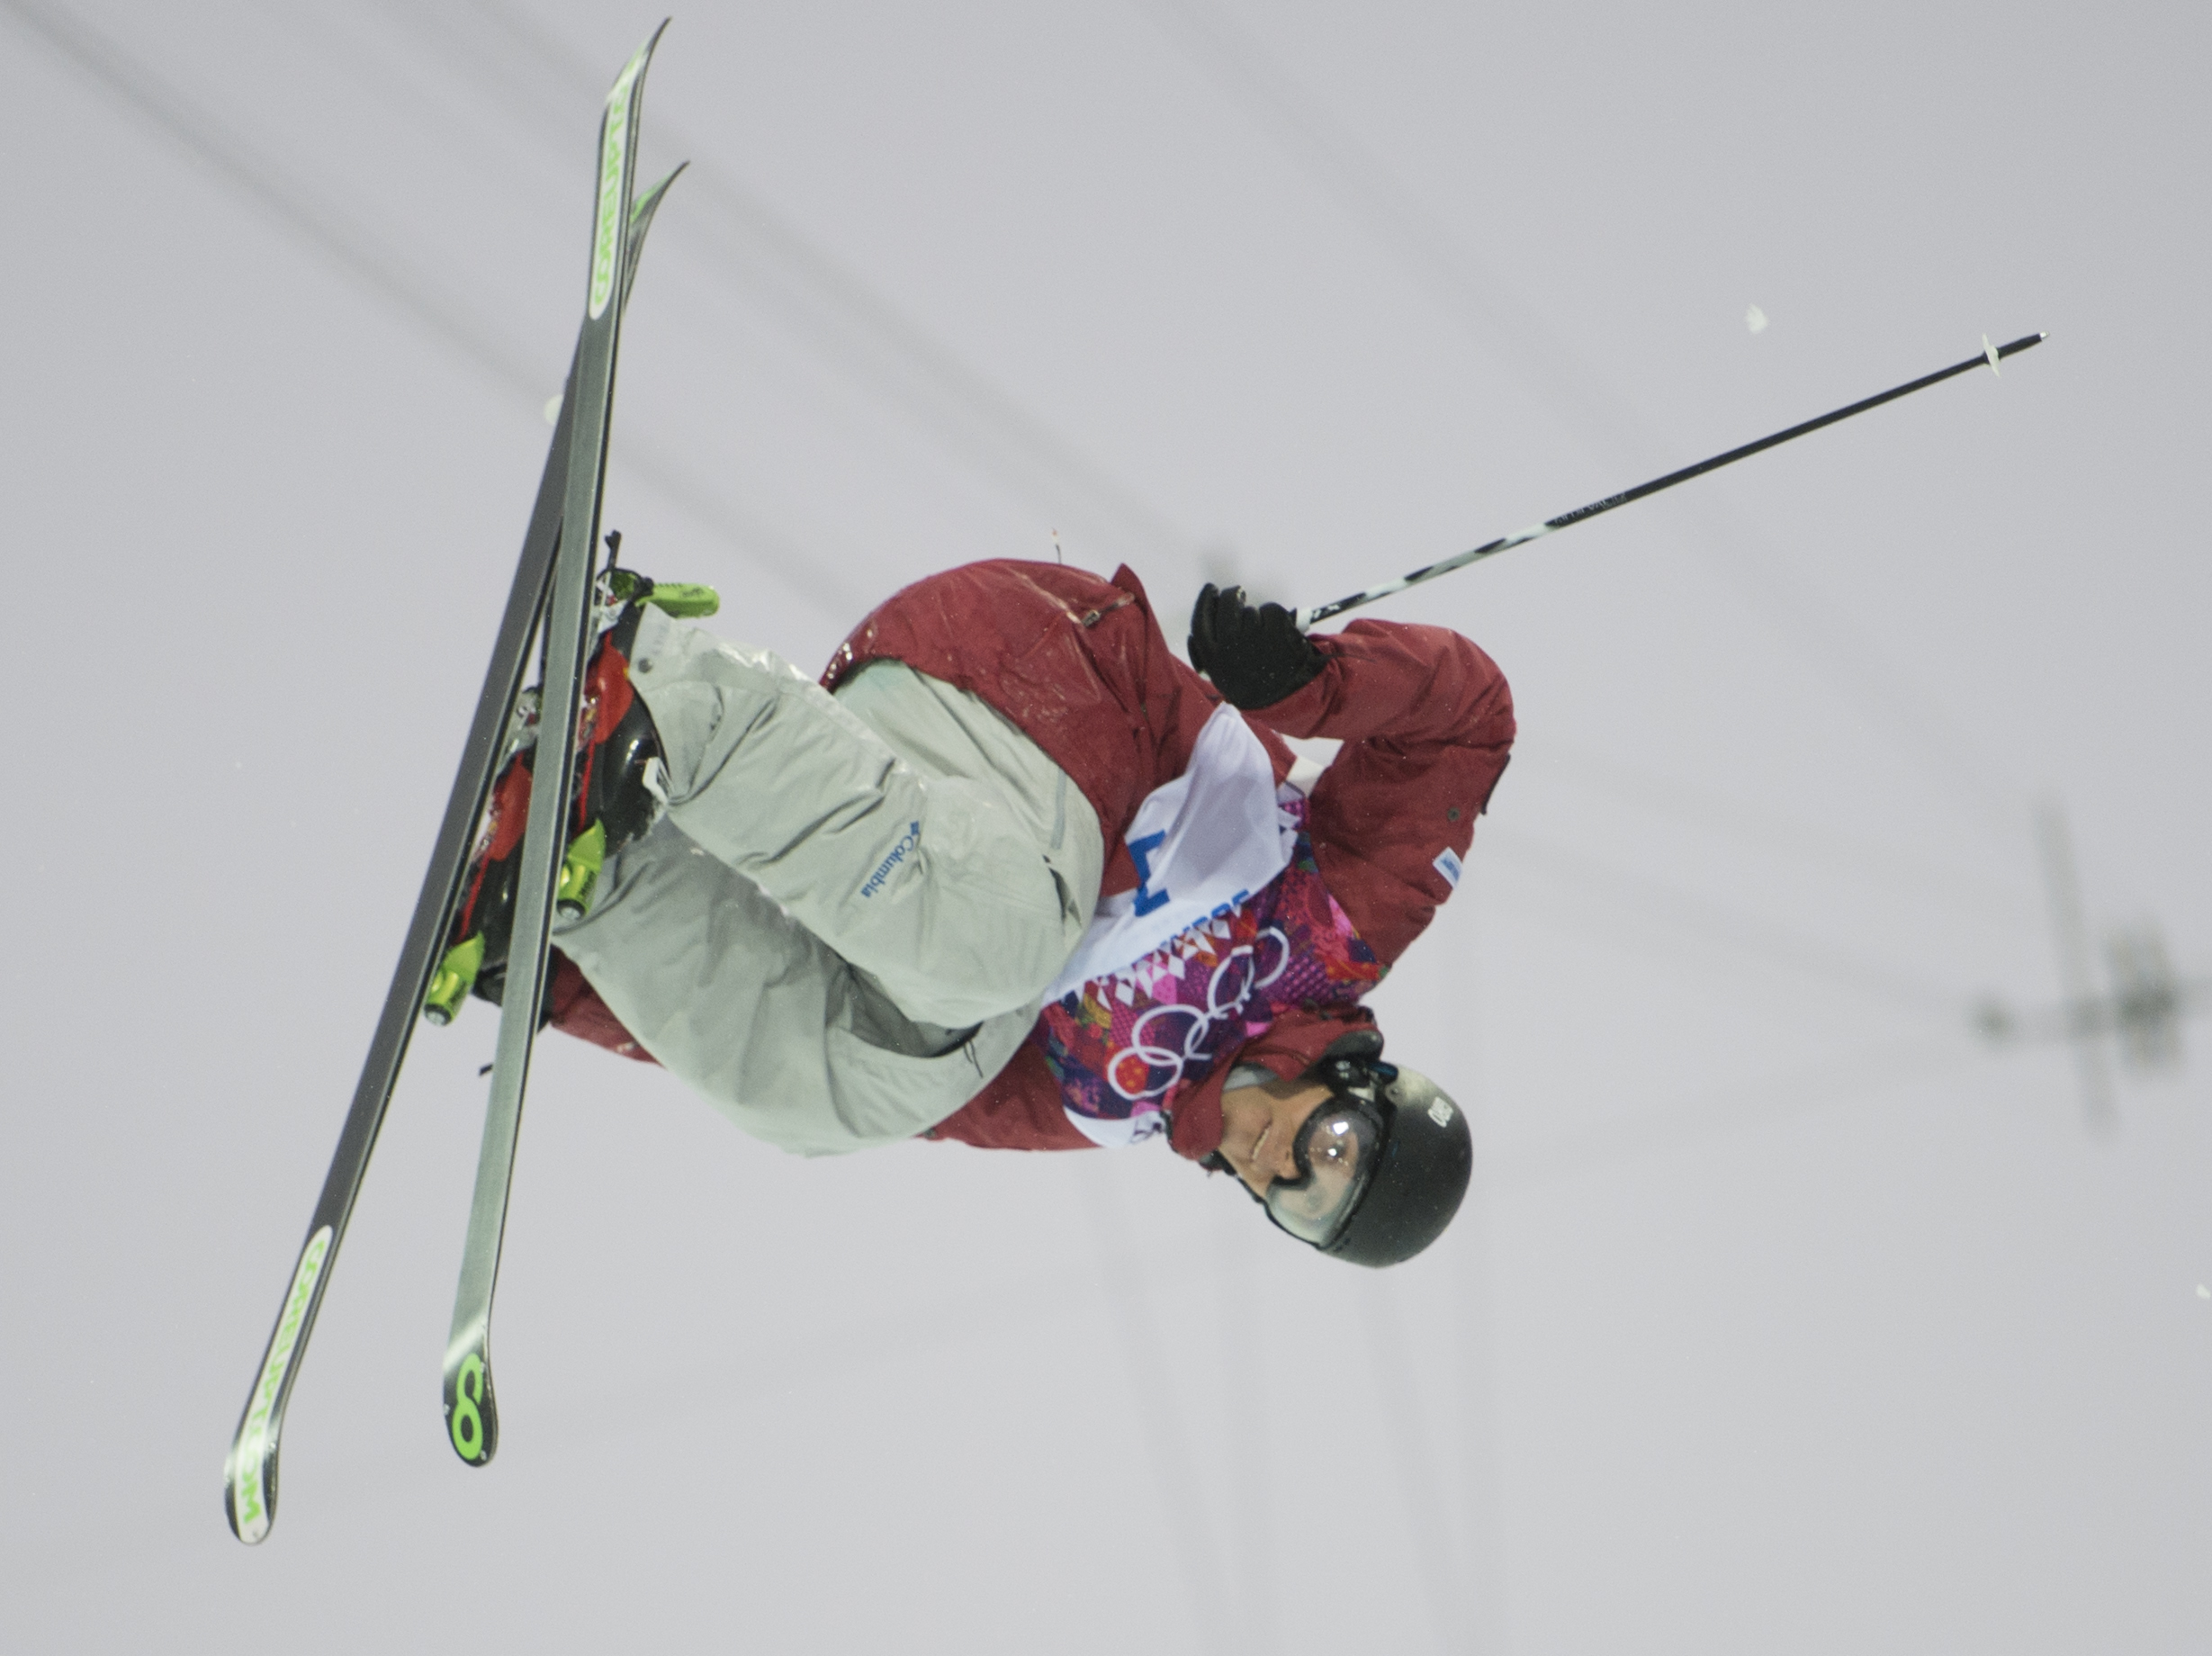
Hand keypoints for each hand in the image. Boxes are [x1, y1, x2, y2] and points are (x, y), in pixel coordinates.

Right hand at [1187, 584, 1324, 709]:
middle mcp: (1231, 645)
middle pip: (1227, 606)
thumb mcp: (1221, 674)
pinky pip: (1271, 610)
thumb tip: (1198, 626)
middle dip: (1232, 595)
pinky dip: (1274, 616)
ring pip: (1250, 611)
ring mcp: (1254, 637)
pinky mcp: (1277, 632)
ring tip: (1262, 633)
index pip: (1201, 621)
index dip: (1205, 601)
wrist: (1285, 698)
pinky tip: (1277, 631)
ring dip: (1256, 615)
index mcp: (1213, 658)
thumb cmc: (1250, 683)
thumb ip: (1208, 652)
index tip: (1210, 589)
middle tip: (1238, 594)